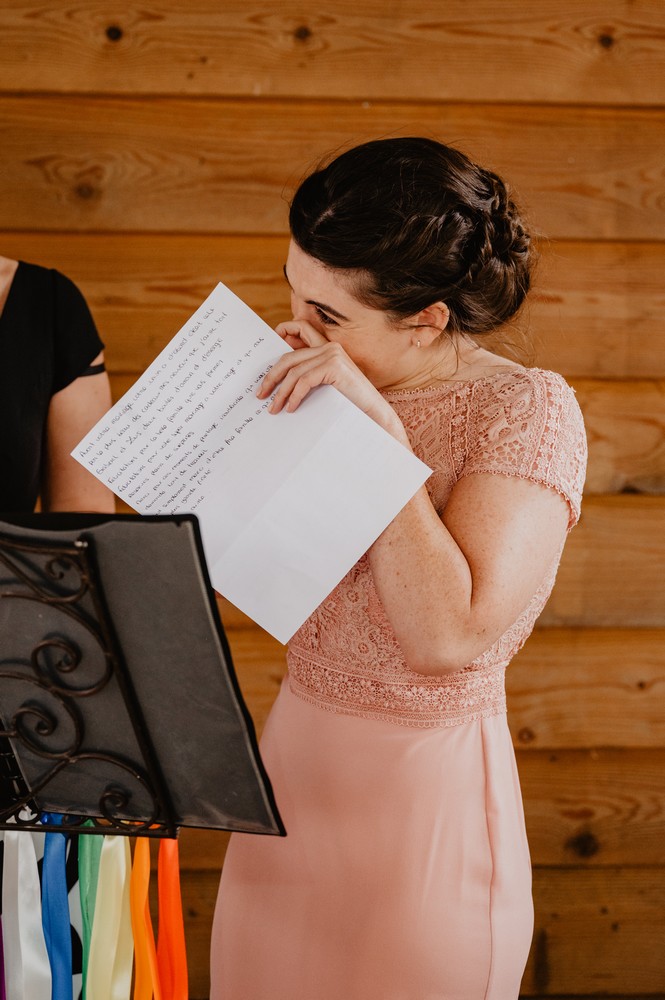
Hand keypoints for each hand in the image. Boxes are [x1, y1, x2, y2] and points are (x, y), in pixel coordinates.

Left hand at [257, 319, 390, 423]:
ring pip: (294, 371)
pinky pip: (304, 380)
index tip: (271, 349)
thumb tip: (279, 381)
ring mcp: (333, 354)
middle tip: (261, 394)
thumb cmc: (351, 404)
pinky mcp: (334, 366)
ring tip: (274, 408)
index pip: (301, 327)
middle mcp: (330, 346)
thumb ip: (309, 377)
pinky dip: (294, 396)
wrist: (374, 415)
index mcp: (329, 347)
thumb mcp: (326, 386)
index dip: (283, 330)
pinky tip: (291, 408)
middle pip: (289, 356)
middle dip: (271, 376)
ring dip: (280, 392)